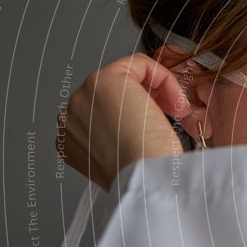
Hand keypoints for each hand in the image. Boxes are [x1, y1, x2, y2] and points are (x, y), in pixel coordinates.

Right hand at [56, 53, 191, 190]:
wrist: (145, 182)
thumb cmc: (143, 177)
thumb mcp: (127, 157)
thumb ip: (120, 137)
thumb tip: (137, 122)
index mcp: (71, 139)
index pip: (105, 111)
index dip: (137, 113)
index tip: (158, 125)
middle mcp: (70, 116)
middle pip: (115, 91)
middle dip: (149, 98)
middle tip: (174, 116)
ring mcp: (83, 96)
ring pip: (128, 76)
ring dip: (158, 89)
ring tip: (176, 111)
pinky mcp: (104, 80)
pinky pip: (140, 64)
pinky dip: (164, 78)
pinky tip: (175, 102)